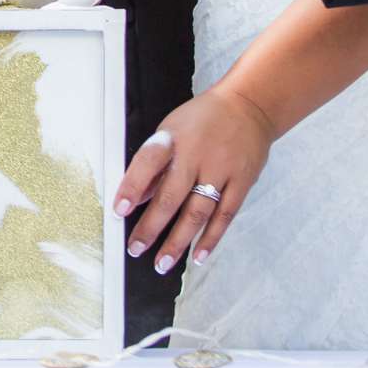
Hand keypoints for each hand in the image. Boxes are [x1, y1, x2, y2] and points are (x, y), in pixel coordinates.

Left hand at [110, 90, 275, 275]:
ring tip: (162, 263)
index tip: (119, 211)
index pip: (147, 162)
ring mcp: (222, 169)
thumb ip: (154, 165)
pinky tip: (198, 255)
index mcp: (173, 138)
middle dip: (151, 226)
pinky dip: (211, 238)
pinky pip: (225, 215)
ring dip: (178, 241)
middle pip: (172, 195)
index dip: (132, 187)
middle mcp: (197, 154)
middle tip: (136, 248)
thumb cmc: (203, 119)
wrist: (249, 105)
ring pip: (198, 212)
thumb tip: (135, 198)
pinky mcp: (242, 182)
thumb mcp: (171, 129)